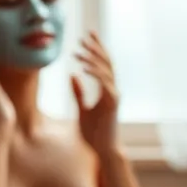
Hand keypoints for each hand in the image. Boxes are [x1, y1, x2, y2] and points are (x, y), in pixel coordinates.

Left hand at [71, 31, 120, 156]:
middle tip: (84, 34)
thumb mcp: (82, 109)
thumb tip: (72, 75)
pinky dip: (94, 73)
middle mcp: (113, 90)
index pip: (103, 64)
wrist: (102, 151)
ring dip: (92, 58)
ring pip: (105, 70)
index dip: (96, 48)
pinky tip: (82, 66)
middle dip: (96, 47)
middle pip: (107, 62)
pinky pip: (104, 83)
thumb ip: (78, 92)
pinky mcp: (112, 103)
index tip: (87, 36)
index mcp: (107, 90)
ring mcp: (114, 96)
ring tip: (78, 49)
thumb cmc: (94, 133)